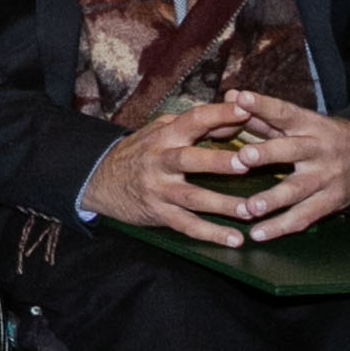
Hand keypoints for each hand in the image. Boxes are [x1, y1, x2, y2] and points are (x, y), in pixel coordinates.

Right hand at [76, 99, 263, 245]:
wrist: (99, 179)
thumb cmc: (139, 152)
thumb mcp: (160, 131)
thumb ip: (197, 125)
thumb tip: (239, 116)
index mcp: (163, 136)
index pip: (193, 120)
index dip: (218, 114)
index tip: (246, 110)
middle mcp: (159, 161)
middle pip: (189, 160)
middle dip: (218, 161)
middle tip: (246, 163)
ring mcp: (158, 189)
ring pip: (192, 197)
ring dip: (221, 204)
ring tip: (249, 210)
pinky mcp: (159, 213)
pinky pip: (187, 225)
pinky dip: (211, 234)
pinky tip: (235, 240)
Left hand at [218, 90, 349, 241]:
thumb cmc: (322, 136)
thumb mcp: (302, 122)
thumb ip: (263, 114)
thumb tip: (230, 96)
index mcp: (309, 124)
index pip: (285, 112)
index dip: (264, 105)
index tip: (242, 99)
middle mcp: (319, 150)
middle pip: (292, 151)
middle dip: (268, 154)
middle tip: (243, 157)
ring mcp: (327, 178)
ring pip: (298, 190)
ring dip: (272, 200)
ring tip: (248, 208)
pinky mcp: (331, 202)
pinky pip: (304, 217)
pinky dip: (280, 227)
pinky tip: (257, 234)